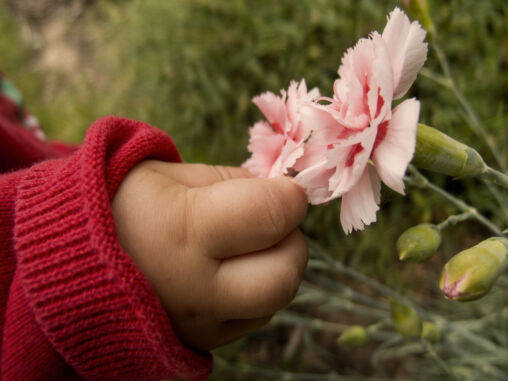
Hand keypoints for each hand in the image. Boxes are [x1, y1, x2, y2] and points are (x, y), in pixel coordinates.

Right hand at [112, 160, 307, 351]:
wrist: (70, 262)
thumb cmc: (119, 205)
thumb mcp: (169, 173)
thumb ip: (231, 182)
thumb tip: (279, 197)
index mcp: (183, 230)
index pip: (272, 215)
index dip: (289, 197)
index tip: (283, 189)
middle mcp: (194, 288)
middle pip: (284, 274)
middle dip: (291, 241)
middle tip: (272, 222)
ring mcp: (197, 325)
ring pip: (274, 300)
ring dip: (274, 267)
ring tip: (243, 246)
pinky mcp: (199, 343)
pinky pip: (251, 318)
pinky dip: (253, 291)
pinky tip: (226, 272)